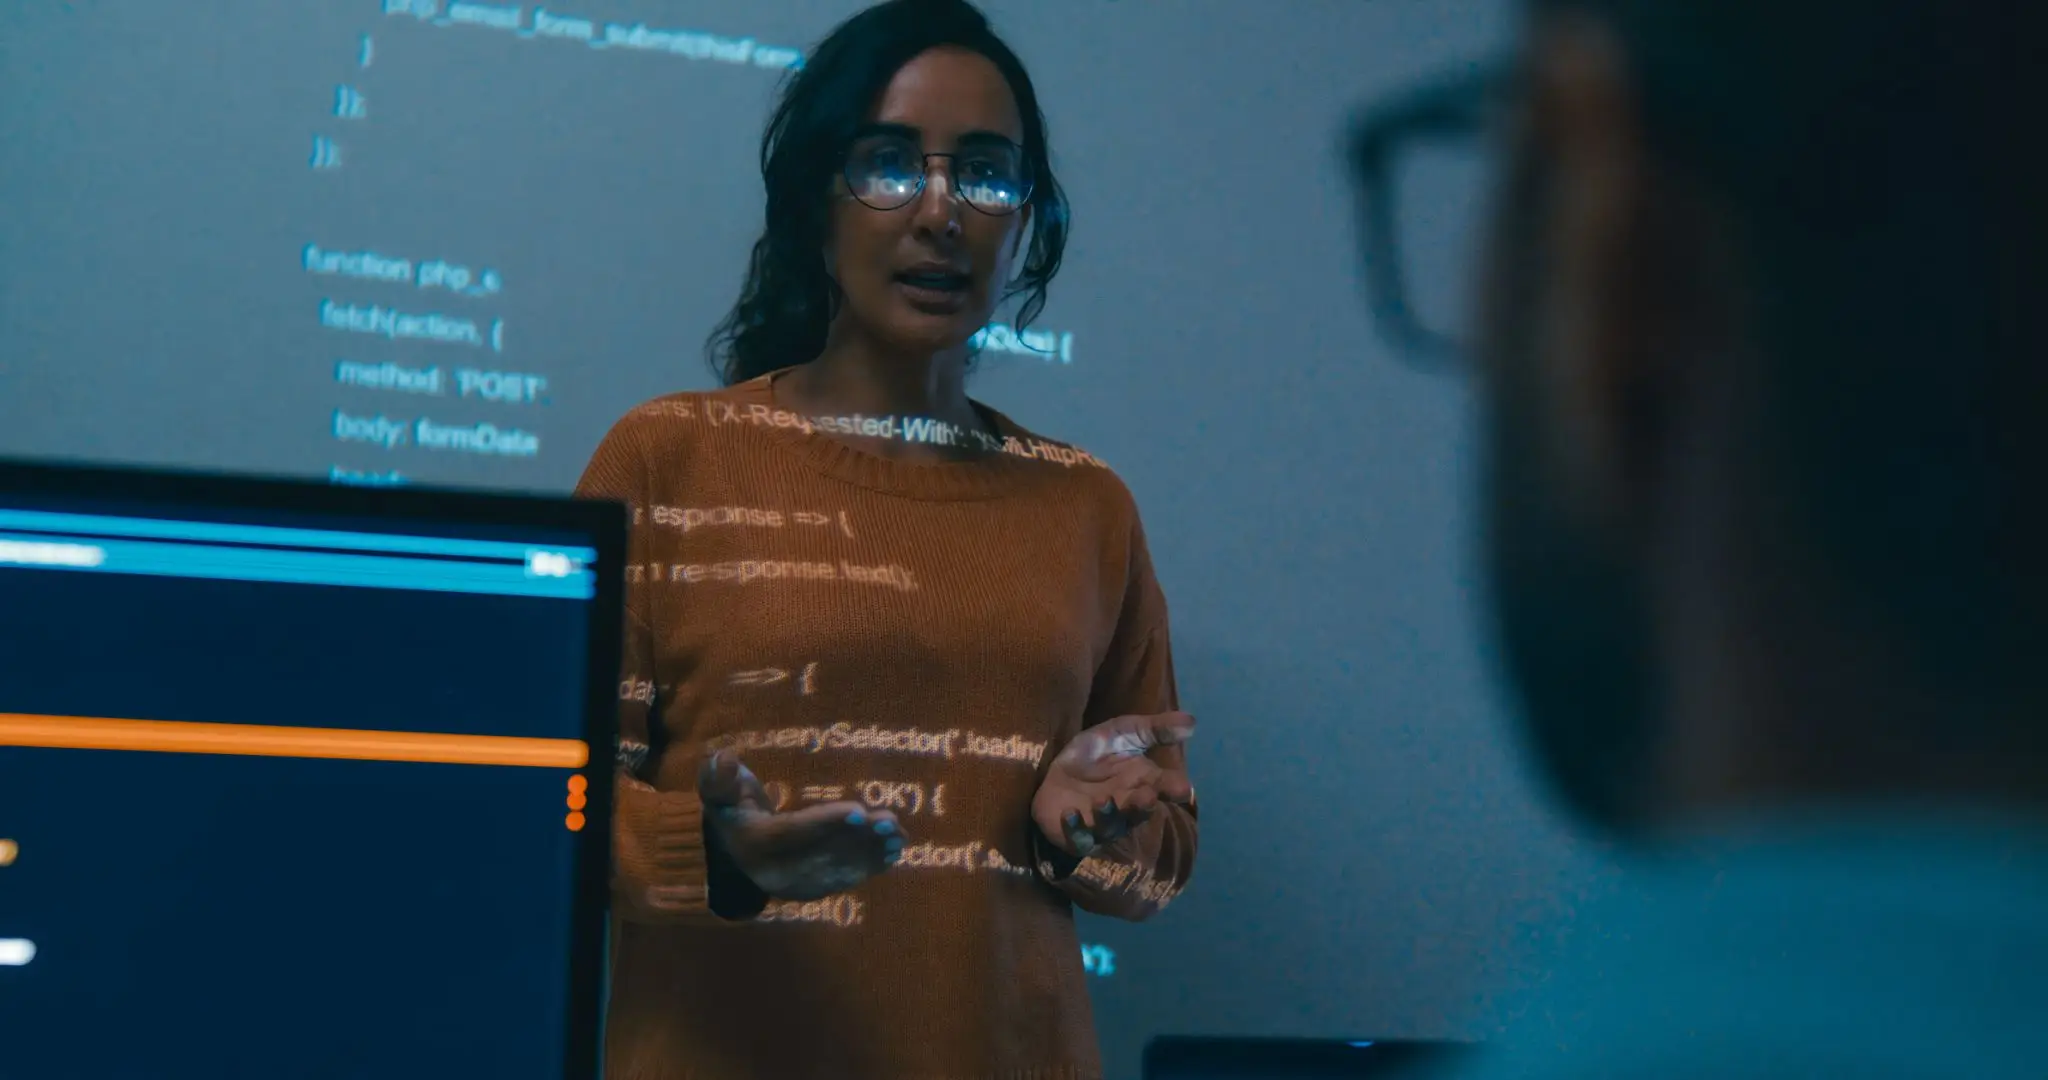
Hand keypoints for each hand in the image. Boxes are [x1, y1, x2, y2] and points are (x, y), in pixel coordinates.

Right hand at [698, 749, 903, 900]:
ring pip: (838, 868)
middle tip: (890, 821)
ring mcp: (797, 883)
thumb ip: (717, 777)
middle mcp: (776, 871)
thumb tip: (725, 757)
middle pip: (822, 853)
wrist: (733, 850)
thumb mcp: (718, 792)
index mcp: (753, 845)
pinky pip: (843, 879)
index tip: (857, 810)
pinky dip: (870, 867)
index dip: (825, 823)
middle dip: (858, 838)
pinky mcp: (813, 888)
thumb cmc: (731, 808)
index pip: (793, 834)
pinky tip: (894, 853)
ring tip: (899, 836)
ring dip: (872, 853)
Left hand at [1031, 711, 1194, 856]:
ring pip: (1112, 826)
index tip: (1183, 788)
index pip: (1166, 788)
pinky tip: (1070, 814)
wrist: (1057, 773)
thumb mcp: (1123, 731)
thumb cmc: (1096, 754)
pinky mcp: (1078, 835)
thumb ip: (1154, 728)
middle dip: (1143, 805)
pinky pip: (1079, 838)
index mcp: (1145, 782)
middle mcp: (1128, 806)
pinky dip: (1075, 829)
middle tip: (1148, 796)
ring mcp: (1104, 824)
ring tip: (1103, 800)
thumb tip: (1192, 722)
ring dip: (1109, 815)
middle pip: (1140, 811)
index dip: (1175, 788)